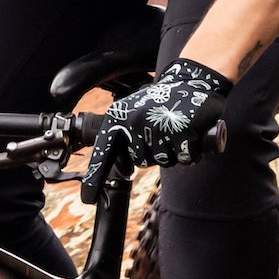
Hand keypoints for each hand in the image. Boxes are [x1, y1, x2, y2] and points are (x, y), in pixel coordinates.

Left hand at [79, 56, 232, 203]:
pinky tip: (189, 134)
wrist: (191, 81)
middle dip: (154, 152)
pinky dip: (189, 151)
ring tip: (176, 130)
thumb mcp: (133, 111)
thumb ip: (123, 135)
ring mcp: (157, 127)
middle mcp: (134, 123)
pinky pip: (184, 158)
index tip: (87, 197)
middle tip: (162, 133)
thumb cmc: (161, 101)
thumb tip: (119, 167)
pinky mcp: (182, 132)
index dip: (95, 177)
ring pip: (163, 161)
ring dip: (173, 152)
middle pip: (141, 160)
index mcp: (118, 118)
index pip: (104, 152)